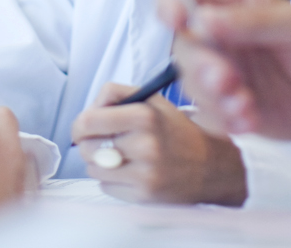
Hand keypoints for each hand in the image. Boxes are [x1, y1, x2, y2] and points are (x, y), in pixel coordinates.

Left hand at [70, 82, 246, 204]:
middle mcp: (145, 145)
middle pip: (87, 148)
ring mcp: (144, 174)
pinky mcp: (144, 196)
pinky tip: (131, 173)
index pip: (88, 121)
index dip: (79, 125)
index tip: (84, 128)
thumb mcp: (152, 100)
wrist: (211, 166)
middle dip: (91, 145)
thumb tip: (88, 111)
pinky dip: (112, 181)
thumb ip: (116, 94)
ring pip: (94, 170)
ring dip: (100, 164)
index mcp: (145, 116)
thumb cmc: (174, 130)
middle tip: (104, 143)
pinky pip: (106, 187)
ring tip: (120, 158)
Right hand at [159, 0, 290, 141]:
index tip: (176, 21)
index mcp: (232, 4)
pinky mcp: (227, 107)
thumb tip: (201, 18)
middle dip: (201, 66)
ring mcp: (221, 72)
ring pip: (191, 83)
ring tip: (247, 106)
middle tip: (228, 81)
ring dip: (214, 98)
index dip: (169, 2)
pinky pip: (208, 114)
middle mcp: (219, 36)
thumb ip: (251, 21)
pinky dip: (226, 120)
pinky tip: (251, 120)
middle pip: (183, 44)